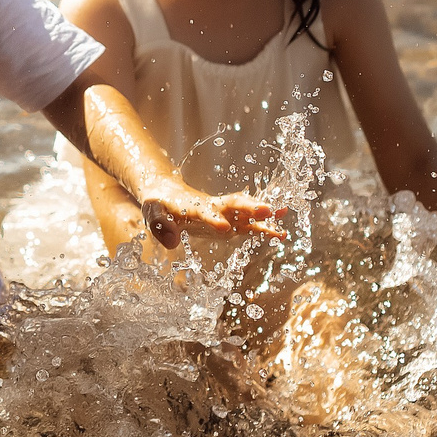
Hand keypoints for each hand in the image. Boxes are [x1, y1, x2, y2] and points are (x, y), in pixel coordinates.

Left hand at [138, 182, 285, 251]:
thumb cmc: (159, 204)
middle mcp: (213, 207)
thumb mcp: (152, 213)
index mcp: (193, 206)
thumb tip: (171, 243)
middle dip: (249, 207)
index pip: (204, 212)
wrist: (168, 194)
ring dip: (263, 214)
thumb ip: (160, 226)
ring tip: (284, 212)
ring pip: (245, 212)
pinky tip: (281, 231)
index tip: (224, 228)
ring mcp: (224, 213)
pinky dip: (264, 227)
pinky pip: (248, 224)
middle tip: (267, 210)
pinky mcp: (230, 222)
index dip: (213, 219)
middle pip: (233, 204)